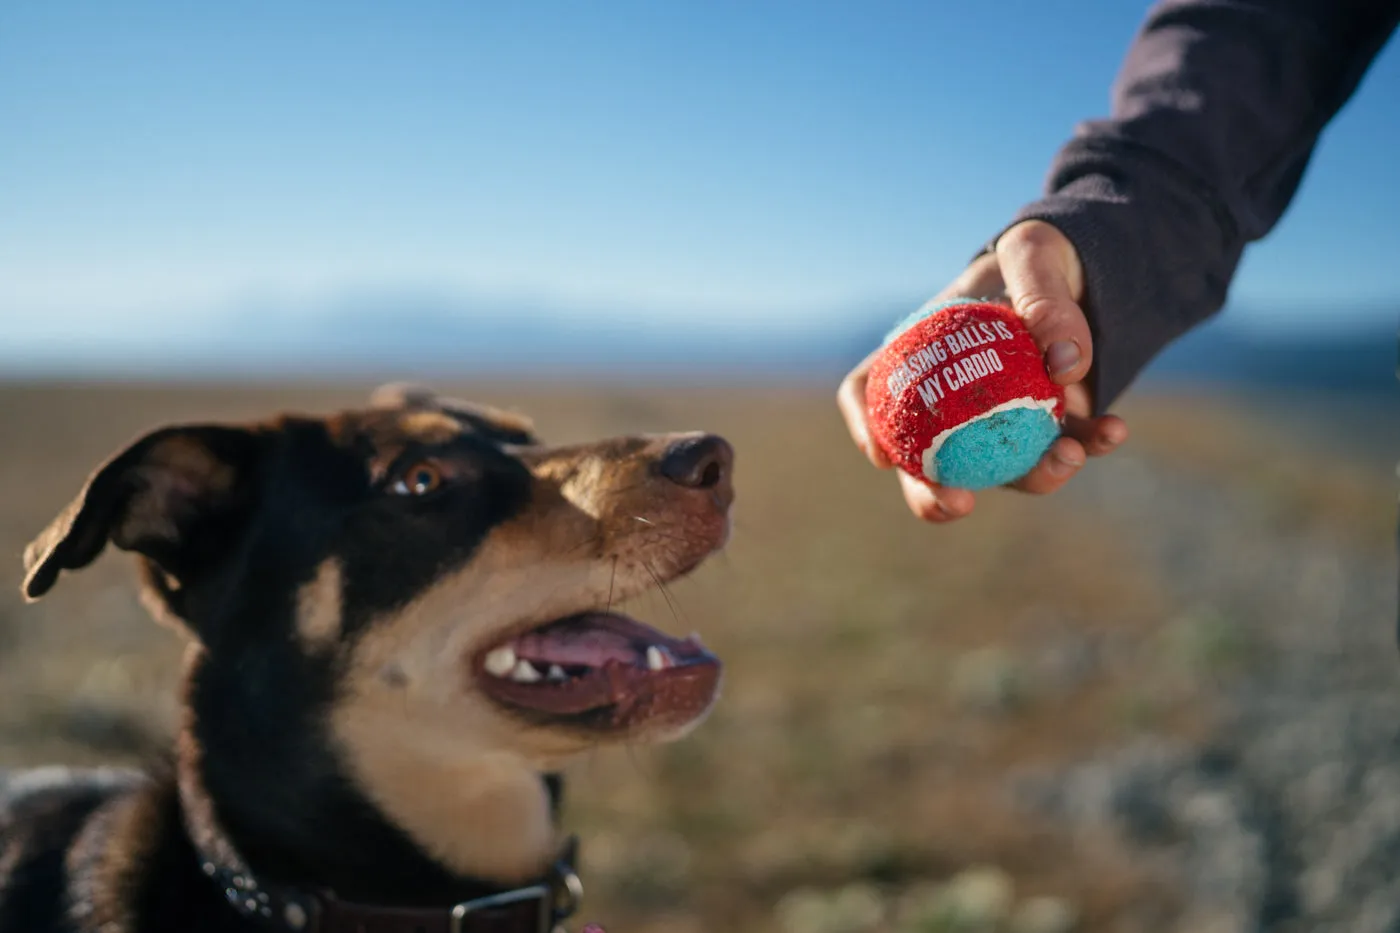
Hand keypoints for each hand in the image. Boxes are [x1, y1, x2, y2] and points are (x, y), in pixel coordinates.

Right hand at [836, 220, 1127, 522]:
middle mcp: (951, 401)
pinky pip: (1066, 448)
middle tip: (957, 504)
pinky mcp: (1049, 430)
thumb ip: (1041, 294)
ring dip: (1035, 475)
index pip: (869, 390)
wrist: (1094, 270)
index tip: (883, 455)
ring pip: (1001, 470)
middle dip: (931, 495)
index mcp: (919, 353)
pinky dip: (1090, 445)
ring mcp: (998, 423)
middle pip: (922, 459)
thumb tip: (1065, 362)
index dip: (866, 426)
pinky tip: (1114, 431)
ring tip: (1069, 456)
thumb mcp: (1035, 253)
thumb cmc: (1041, 256)